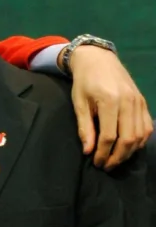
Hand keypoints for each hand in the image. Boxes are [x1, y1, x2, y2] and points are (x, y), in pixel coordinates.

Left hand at [67, 45, 152, 168]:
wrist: (98, 60)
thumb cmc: (84, 82)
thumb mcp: (79, 103)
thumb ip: (84, 127)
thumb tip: (88, 150)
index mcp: (110, 101)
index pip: (110, 136)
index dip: (103, 153)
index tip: (96, 162)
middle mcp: (129, 102)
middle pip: (128, 139)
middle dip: (118, 157)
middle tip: (106, 166)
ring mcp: (139, 102)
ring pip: (141, 135)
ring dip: (129, 152)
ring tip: (116, 159)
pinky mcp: (143, 102)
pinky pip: (146, 127)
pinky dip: (140, 140)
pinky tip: (128, 148)